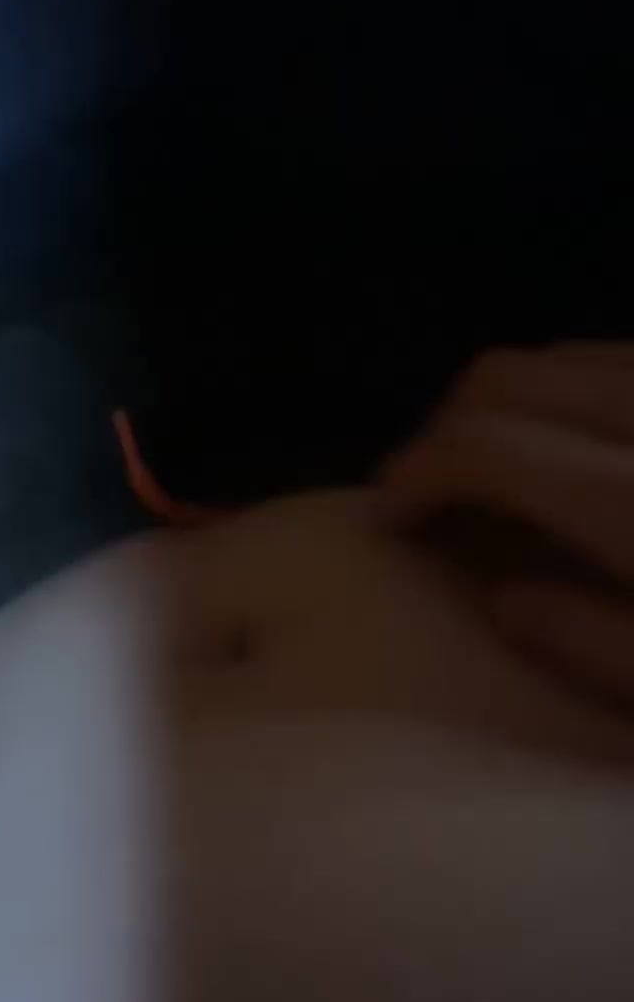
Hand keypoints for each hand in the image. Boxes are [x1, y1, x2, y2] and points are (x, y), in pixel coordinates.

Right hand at [379, 343, 633, 703]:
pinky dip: (572, 389)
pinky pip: (614, 360)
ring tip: (498, 472)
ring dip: (509, 404)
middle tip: (431, 496)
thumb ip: (591, 644)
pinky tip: (579, 449)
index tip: (390, 517)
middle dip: (446, 429)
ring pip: (563, 356)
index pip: (481, 445)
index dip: (416, 473)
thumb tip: (505, 602)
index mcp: (628, 501)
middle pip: (508, 379)